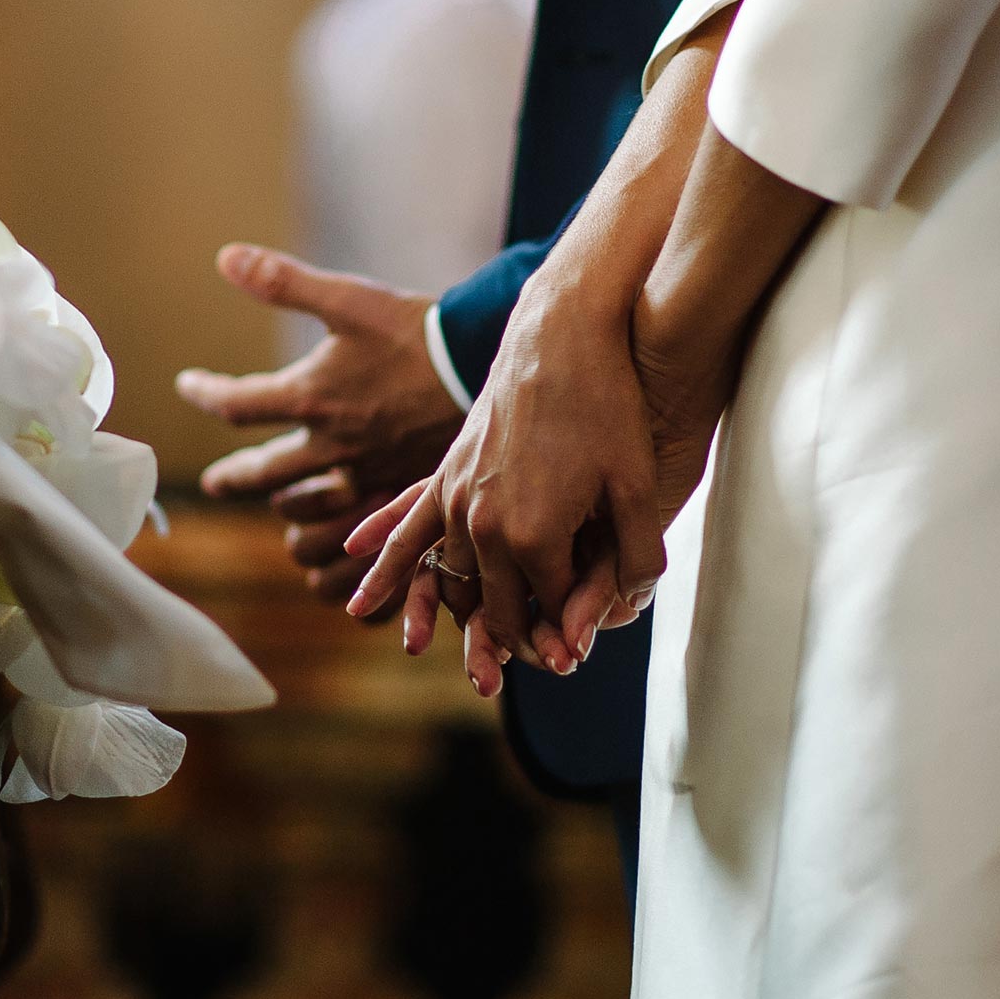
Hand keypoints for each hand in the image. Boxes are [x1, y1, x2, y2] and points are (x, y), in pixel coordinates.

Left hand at [177, 244, 463, 606]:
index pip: (236, 405)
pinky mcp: (397, 484)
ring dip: (282, 501)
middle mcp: (331, 443)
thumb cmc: (413, 331)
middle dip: (233, 478)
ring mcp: (365, 470)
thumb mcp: (347, 299)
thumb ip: (283, 281)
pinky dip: (333, 520)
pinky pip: (352, 519)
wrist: (480, 365)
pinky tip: (335, 515)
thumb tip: (225, 256)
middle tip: (212, 485)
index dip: (205, 393)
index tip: (187, 385)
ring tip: (276, 498)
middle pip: (264, 473)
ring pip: (308, 505)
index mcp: (311, 397)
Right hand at [343, 278, 666, 694]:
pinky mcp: (444, 475)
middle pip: (497, 610)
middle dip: (520, 645)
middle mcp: (484, 525)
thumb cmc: (610, 406)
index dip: (569, 639)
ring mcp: (456, 499)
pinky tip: (360, 601)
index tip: (582, 657)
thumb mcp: (640, 487)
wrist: (562, 332)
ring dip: (463, 623)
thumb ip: (633, 561)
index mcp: (535, 535)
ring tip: (476, 665)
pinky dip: (386, 571)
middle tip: (546, 666)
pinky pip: (406, 535)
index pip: (549, 614)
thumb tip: (614, 619)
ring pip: (450, 583)